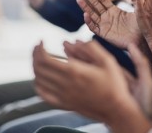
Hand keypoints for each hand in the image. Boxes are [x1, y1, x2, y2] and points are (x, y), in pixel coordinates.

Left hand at [33, 40, 151, 130]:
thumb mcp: (107, 61)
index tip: (42, 41)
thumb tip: (77, 41)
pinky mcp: (64, 104)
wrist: (116, 109)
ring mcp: (63, 96)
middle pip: (38, 68)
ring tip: (40, 60)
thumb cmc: (114, 84)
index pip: (45, 59)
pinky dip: (38, 85)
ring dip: (35, 68)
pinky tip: (42, 79)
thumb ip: (91, 48)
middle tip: (39, 47)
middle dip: (35, 55)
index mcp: (74, 71)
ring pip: (38, 81)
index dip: (39, 48)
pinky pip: (43, 95)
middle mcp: (65, 84)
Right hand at [76, 0, 142, 49]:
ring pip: (92, 15)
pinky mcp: (104, 34)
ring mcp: (105, 25)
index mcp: (114, 11)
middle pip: (94, 5)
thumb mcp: (137, 9)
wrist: (141, 40)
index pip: (103, 0)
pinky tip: (86, 14)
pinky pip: (94, 27)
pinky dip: (89, 22)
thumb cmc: (140, 26)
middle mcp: (107, 17)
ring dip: (85, 7)